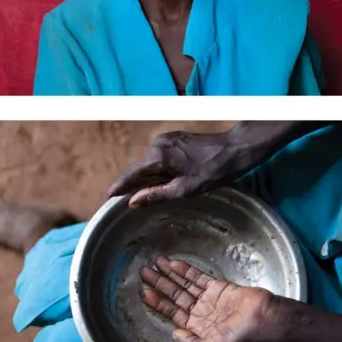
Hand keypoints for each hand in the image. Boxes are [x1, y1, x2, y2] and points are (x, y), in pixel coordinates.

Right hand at [108, 122, 327, 207]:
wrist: (234, 149)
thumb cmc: (213, 171)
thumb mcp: (185, 189)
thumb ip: (156, 194)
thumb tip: (133, 202)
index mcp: (158, 156)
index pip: (130, 175)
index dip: (118, 188)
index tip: (106, 199)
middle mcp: (158, 144)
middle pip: (138, 168)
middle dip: (132, 185)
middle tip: (122, 203)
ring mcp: (166, 139)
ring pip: (149, 163)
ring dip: (146, 178)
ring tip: (142, 196)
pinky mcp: (174, 138)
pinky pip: (158, 157)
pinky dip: (156, 170)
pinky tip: (161, 181)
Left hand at [140, 256, 275, 341]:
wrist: (263, 319)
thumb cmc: (239, 338)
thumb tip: (173, 333)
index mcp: (197, 329)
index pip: (172, 314)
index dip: (158, 303)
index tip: (144, 291)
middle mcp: (200, 313)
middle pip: (175, 296)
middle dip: (160, 284)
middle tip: (144, 272)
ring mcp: (209, 299)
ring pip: (184, 285)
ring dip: (170, 274)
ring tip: (156, 262)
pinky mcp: (218, 287)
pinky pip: (198, 277)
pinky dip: (186, 271)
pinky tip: (174, 263)